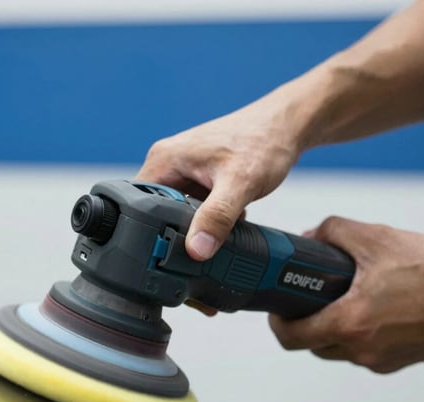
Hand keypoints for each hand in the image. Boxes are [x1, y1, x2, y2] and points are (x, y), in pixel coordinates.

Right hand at [137, 98, 301, 260]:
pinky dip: (208, 220)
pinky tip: (225, 224)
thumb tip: (197, 249)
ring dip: (194, 227)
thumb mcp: (239, 184)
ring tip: (214, 232)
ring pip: (176, 213)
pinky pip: (193, 208)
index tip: (168, 251)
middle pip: (155, 212)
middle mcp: (168, 164)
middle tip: (196, 248)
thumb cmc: (263, 141)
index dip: (150, 231)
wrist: (286, 127)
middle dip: (175, 232)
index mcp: (164, 159)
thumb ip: (217, 217)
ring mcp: (183, 171)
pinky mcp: (198, 179)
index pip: (138, 204)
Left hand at [269, 217, 423, 372]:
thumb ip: (334, 232)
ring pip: (337, 350)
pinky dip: (359, 334)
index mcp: (348, 323)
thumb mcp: (376, 238)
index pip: (291, 338)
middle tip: (306, 301)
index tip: (278, 308)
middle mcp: (360, 349)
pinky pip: (364, 352)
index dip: (277, 323)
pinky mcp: (397, 362)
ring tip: (343, 300)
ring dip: (331, 329)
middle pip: (311, 346)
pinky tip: (372, 310)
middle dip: (304, 324)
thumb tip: (313, 236)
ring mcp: (379, 360)